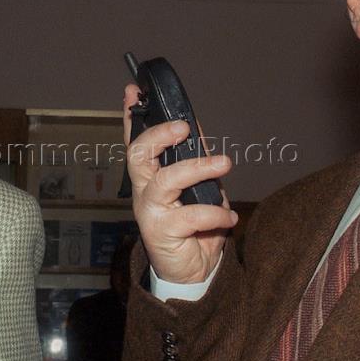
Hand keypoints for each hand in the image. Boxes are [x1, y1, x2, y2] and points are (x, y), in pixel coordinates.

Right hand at [123, 83, 236, 282]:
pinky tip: (229, 216)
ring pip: (165, 181)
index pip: (135, 140)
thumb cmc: (193, 225)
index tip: (132, 90)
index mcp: (150, 175)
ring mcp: (150, 211)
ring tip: (224, 164)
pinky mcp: (162, 233)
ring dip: (197, 168)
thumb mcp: (197, 187)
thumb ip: (194, 159)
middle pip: (139, 155)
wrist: (192, 270)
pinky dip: (215, 213)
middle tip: (183, 127)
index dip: (130, 115)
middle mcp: (143, 190)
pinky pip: (190, 216)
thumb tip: (197, 129)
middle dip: (158, 135)